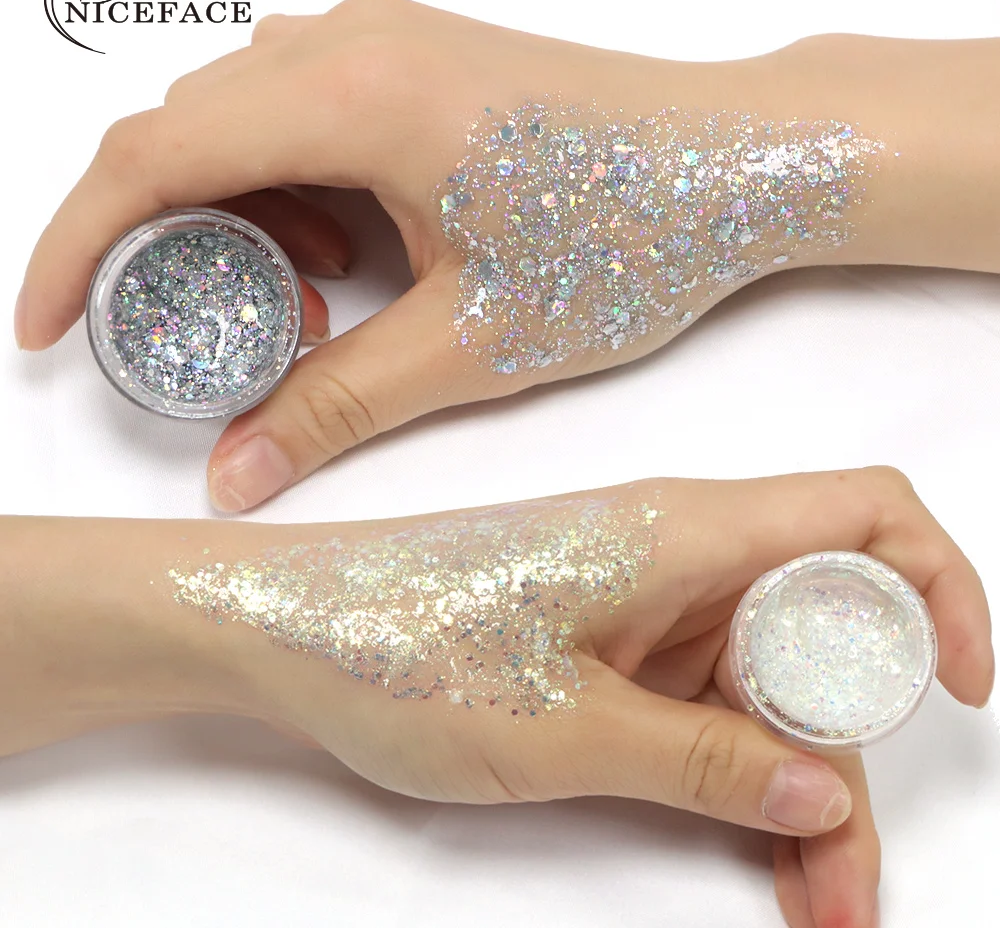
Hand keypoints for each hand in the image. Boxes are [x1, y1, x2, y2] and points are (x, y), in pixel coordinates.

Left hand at [5, 466, 987, 925]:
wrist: (289, 628)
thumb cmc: (411, 648)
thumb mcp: (566, 728)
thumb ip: (703, 761)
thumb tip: (822, 791)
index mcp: (682, 532)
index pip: (863, 515)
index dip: (938, 586)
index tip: (961, 688)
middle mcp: (677, 553)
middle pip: (820, 632)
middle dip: (853, 753)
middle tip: (849, 882)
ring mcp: (643, 598)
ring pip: (761, 679)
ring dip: (792, 785)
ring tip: (812, 903)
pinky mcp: (609, 638)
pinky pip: (702, 696)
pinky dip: (731, 771)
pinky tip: (750, 850)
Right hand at [21, 0, 999, 509]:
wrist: (734, 161)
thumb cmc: (627, 238)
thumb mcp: (468, 344)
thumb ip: (336, 407)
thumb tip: (237, 476)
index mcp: (348, 99)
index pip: (148, 160)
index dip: (75, 250)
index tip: (47, 326)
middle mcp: (350, 45)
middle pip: (182, 135)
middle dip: (165, 246)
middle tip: (207, 339)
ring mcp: (385, 42)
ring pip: (242, 122)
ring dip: (239, 219)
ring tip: (304, 306)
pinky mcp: (418, 59)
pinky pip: (304, 112)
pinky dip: (293, 190)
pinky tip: (353, 253)